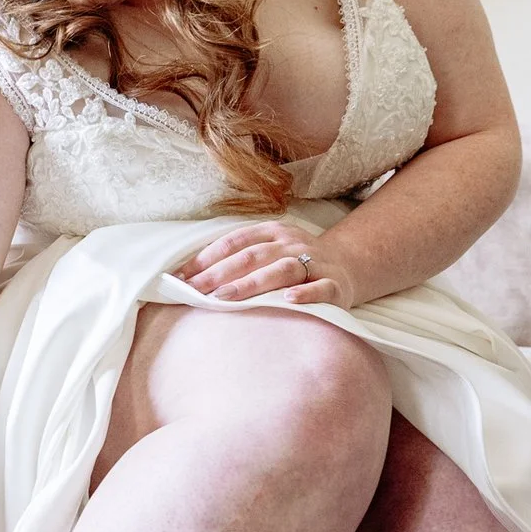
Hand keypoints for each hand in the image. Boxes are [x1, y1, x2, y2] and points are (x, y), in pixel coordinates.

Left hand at [172, 221, 349, 306]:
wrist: (348, 265)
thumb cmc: (296, 262)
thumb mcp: (270, 250)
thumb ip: (239, 258)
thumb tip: (192, 276)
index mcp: (273, 232)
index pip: (235, 242)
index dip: (207, 258)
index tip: (182, 277)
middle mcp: (292, 244)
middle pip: (252, 257)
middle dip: (220, 274)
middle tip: (194, 291)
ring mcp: (315, 262)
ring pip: (281, 270)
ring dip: (251, 284)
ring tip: (225, 297)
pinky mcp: (335, 284)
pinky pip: (321, 288)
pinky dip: (306, 293)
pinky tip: (288, 299)